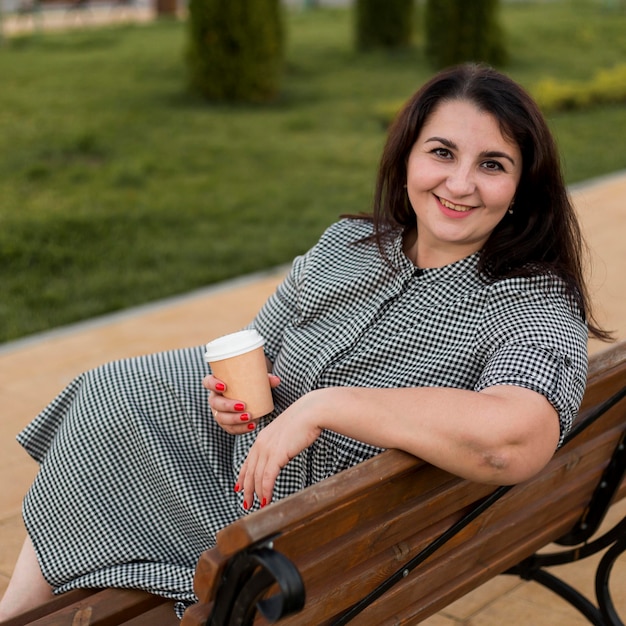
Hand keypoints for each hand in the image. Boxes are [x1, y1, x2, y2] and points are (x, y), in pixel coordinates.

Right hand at [203, 373, 279, 434]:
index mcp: (218, 383)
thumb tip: (277, 380)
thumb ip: (266, 379)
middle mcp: (215, 398)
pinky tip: (252, 426)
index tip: (224, 386)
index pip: (207, 382)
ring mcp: (219, 412)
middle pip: (215, 403)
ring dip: (234, 419)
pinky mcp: (227, 423)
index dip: (212, 384)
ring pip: (221, 418)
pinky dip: (241, 429)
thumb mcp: (257, 378)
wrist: (252, 394)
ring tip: (249, 417)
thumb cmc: (250, 382)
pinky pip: (230, 428)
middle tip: (243, 405)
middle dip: (227, 406)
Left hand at [236, 393, 322, 508]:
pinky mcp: (277, 455)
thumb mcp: (287, 432)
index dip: (243, 476)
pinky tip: (266, 500)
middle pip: (249, 472)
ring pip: (257, 477)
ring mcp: (267, 449)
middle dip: (247, 489)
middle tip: (247, 503)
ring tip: (259, 505)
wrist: (311, 412)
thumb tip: (284, 452)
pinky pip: (267, 478)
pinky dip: (266, 491)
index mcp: (262, 438)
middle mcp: (261, 444)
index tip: (239, 487)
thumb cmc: (305, 420)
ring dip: (257, 493)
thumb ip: (281, 443)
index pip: (248, 461)